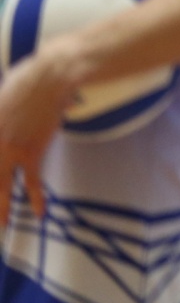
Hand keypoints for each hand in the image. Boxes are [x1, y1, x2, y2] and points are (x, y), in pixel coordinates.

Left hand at [0, 44, 79, 225]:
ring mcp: (9, 150)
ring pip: (0, 187)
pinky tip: (39, 212)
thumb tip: (7, 115)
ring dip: (1, 208)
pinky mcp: (32, 152)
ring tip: (2, 225)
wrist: (51, 77)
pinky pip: (31, 181)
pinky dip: (36, 198)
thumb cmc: (25, 79)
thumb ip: (1, 112)